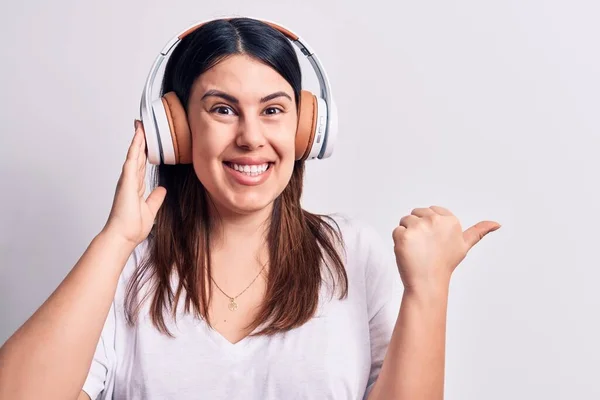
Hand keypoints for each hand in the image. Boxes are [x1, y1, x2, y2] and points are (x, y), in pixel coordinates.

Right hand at [101, 120, 166, 247]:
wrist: (123, 237)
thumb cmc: (132, 227)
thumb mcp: (150, 209)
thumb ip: (155, 198)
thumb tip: (161, 190)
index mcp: (135, 187)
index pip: (142, 165)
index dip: (144, 152)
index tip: (147, 139)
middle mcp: (130, 181)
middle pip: (137, 156)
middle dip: (140, 140)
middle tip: (142, 124)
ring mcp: (127, 180)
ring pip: (133, 154)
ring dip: (137, 139)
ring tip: (140, 124)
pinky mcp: (126, 181)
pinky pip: (131, 160)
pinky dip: (135, 148)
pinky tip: (138, 137)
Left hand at [392, 206, 499, 291]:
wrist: (428, 283)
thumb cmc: (444, 264)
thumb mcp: (464, 245)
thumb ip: (479, 231)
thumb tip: (497, 224)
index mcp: (450, 219)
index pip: (430, 211)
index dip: (429, 226)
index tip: (435, 241)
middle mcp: (435, 220)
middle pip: (416, 214)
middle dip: (418, 228)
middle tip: (426, 247)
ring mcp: (418, 227)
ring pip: (405, 221)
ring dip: (408, 235)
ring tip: (418, 250)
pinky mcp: (404, 235)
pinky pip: (396, 231)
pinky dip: (399, 242)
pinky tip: (409, 252)